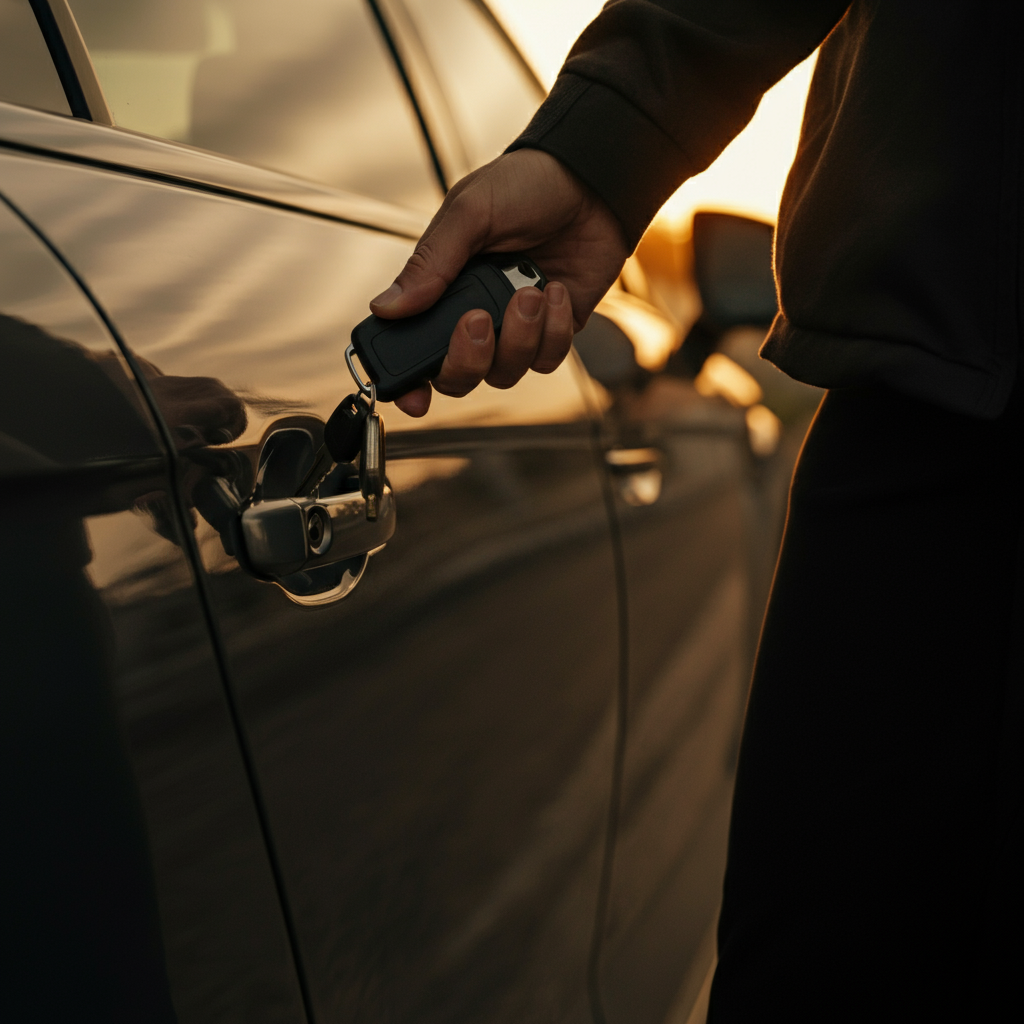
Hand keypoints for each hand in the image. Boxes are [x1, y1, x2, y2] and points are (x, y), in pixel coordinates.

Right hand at [369, 148, 629, 415]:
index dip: (409, 381)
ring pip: (505, 372)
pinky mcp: (554, 330)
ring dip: (518, 336)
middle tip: (478, 320)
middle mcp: (475, 315)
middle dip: (468, 358)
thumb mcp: (468, 213)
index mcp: (443, 289)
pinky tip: (555, 289)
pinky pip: (547, 357)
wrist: (590, 180)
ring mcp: (515, 327)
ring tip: (530, 290)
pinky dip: (552, 329)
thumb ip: (429, 264)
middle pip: (459, 376)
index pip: (415, 348)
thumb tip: (387, 307)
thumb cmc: (525, 186)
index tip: (413, 396)